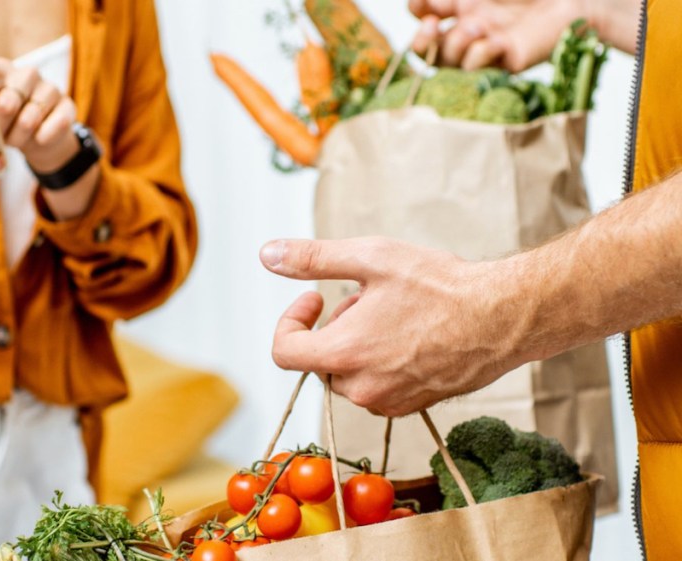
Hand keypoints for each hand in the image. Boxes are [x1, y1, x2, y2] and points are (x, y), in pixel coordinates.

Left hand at [0, 55, 79, 172]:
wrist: (39, 140)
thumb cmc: (4, 125)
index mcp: (1, 71)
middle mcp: (27, 74)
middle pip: (15, 89)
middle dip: (3, 115)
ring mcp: (50, 89)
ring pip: (34, 111)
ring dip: (21, 133)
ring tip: (11, 143)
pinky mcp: (67, 107)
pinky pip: (58, 121)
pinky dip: (45, 135)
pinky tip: (38, 141)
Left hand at [260, 238, 526, 416]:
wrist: (504, 317)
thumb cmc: (441, 286)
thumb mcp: (371, 258)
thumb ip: (313, 259)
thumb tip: (267, 254)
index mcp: (344, 354)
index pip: (284, 352)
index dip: (291, 321)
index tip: (314, 299)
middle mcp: (362, 388)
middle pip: (321, 360)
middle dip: (336, 327)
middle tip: (372, 297)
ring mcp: (388, 402)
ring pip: (350, 373)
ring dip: (359, 343)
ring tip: (396, 313)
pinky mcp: (412, 406)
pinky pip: (377, 386)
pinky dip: (382, 361)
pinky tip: (413, 334)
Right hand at [409, 0, 583, 70]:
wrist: (575, 1)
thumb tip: (427, 2)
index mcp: (465, 3)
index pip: (422, 13)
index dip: (417, 8)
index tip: (427, 2)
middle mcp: (468, 28)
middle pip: (423, 49)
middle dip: (422, 39)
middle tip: (434, 25)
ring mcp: (483, 48)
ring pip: (446, 62)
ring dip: (455, 43)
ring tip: (479, 25)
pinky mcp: (501, 65)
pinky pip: (475, 69)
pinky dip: (480, 55)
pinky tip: (498, 40)